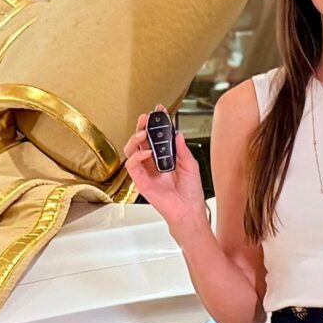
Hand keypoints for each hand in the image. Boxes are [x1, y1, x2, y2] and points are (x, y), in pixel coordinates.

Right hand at [121, 107, 205, 235]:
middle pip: (141, 140)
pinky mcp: (140, 181)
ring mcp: (146, 171)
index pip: (157, 136)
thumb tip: (177, 134)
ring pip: (132, 150)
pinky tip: (146, 153)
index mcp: (165, 157)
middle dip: (142, 126)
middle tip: (146, 118)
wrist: (188, 211)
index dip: (156, 123)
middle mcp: (154, 162)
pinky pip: (131, 165)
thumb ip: (182, 149)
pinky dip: (137, 156)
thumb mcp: (190, 165)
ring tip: (143, 134)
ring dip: (135, 139)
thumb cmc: (190, 192)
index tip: (159, 111)